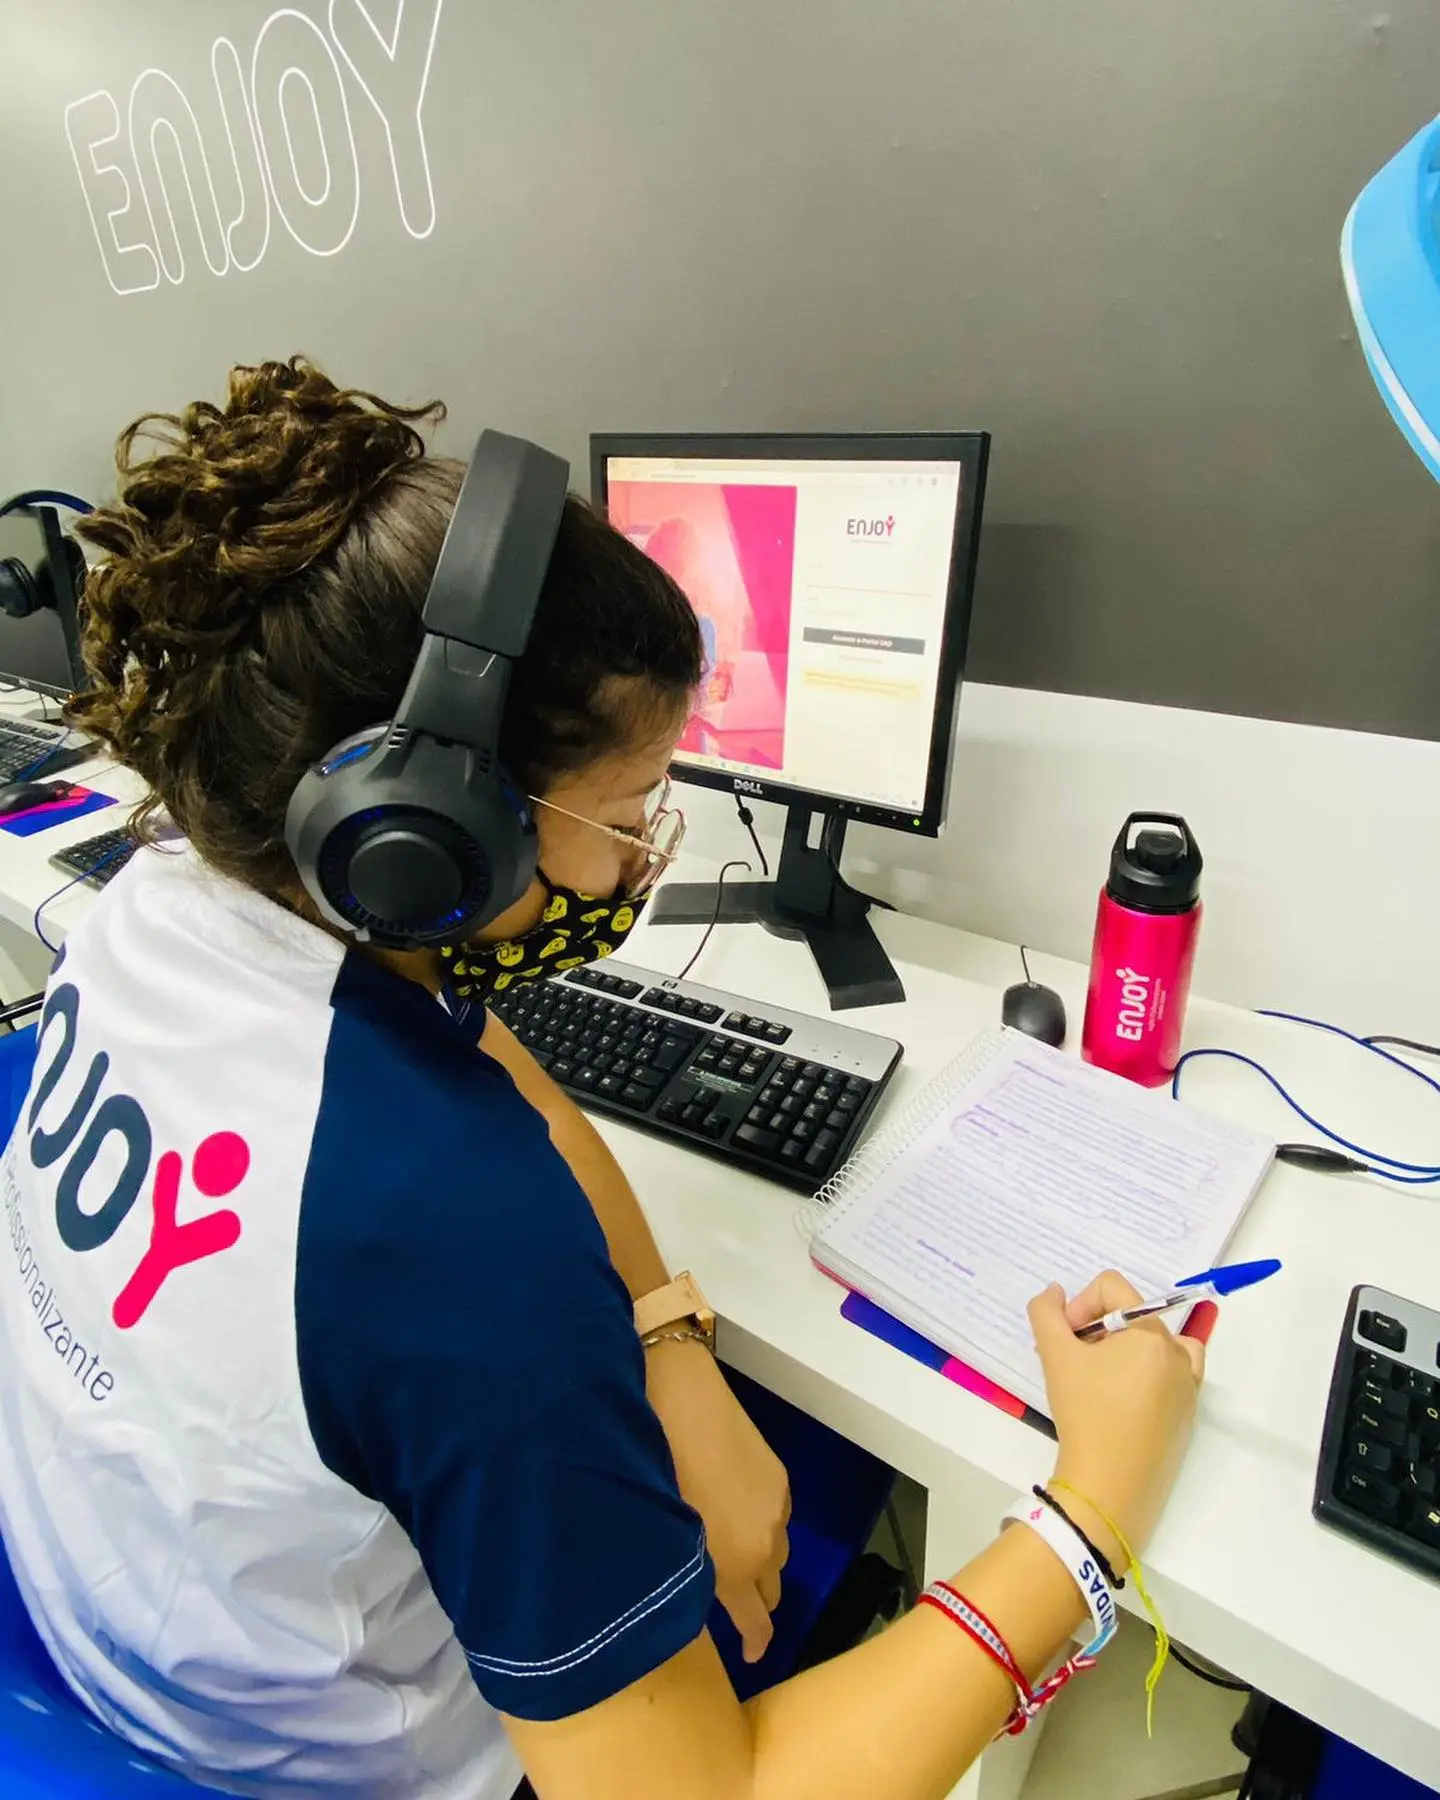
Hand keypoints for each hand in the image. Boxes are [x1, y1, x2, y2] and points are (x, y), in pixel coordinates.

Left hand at [644, 1339, 790, 1661]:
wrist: (682, 1398)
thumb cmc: (658, 1467)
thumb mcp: (664, 1530)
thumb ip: (686, 1572)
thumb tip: (692, 1592)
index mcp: (736, 1564)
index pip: (758, 1622)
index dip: (756, 1644)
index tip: (749, 1655)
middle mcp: (766, 1543)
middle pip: (773, 1589)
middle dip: (756, 1602)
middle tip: (729, 1599)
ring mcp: (776, 1507)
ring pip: (777, 1552)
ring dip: (760, 1561)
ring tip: (729, 1548)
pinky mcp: (778, 1476)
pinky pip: (777, 1517)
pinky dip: (762, 1525)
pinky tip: (735, 1506)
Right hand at [1029, 1270, 1205, 1567]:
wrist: (1111, 1485)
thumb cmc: (1085, 1414)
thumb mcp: (1055, 1356)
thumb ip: (1046, 1313)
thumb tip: (1054, 1292)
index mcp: (1151, 1332)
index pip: (1112, 1288)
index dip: (1080, 1304)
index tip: (1064, 1338)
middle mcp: (1178, 1353)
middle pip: (1132, 1317)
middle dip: (1097, 1332)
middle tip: (1073, 1362)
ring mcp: (1188, 1386)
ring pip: (1155, 1345)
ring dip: (1125, 1350)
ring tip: (1100, 1379)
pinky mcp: (1187, 1415)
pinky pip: (1169, 1377)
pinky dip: (1146, 1377)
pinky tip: (1120, 1402)